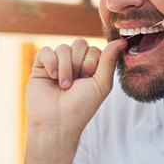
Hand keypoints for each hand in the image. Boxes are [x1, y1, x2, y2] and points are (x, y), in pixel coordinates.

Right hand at [26, 38, 125, 163]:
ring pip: (63, 47)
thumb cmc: (82, 106)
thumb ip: (110, 60)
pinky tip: (52, 77)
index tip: (88, 77)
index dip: (92, 61)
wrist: (58, 122)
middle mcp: (75, 63)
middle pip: (79, 43)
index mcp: (91, 66)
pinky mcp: (41, 66)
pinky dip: (50, 63)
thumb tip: (122, 41)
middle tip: (76, 82)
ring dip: (65, 68)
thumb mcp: (101, 83)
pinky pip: (46, 51)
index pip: (94, 48)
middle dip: (79, 63)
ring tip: (64, 85)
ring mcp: (58, 63)